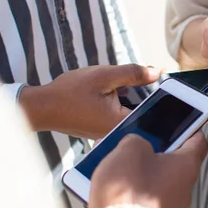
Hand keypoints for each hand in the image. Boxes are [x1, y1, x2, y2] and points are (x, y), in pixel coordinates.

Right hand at [19, 64, 159, 139]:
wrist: (42, 107)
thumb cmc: (70, 92)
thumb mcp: (104, 76)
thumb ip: (132, 74)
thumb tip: (157, 73)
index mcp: (120, 123)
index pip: (152, 112)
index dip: (160, 97)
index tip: (166, 85)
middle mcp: (116, 134)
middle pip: (142, 115)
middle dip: (145, 97)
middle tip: (146, 80)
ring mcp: (107, 135)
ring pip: (130, 115)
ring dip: (132, 100)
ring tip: (124, 87)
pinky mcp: (100, 132)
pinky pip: (119, 118)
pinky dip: (120, 105)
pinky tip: (113, 94)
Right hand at [87, 132, 207, 207]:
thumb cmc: (129, 188)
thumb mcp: (130, 148)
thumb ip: (137, 139)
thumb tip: (137, 145)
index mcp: (187, 166)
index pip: (198, 141)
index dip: (188, 128)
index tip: (177, 122)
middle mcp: (184, 188)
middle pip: (173, 161)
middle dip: (153, 149)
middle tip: (135, 141)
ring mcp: (169, 207)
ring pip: (156, 179)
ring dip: (139, 169)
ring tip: (115, 162)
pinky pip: (144, 197)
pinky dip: (131, 188)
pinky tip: (111, 184)